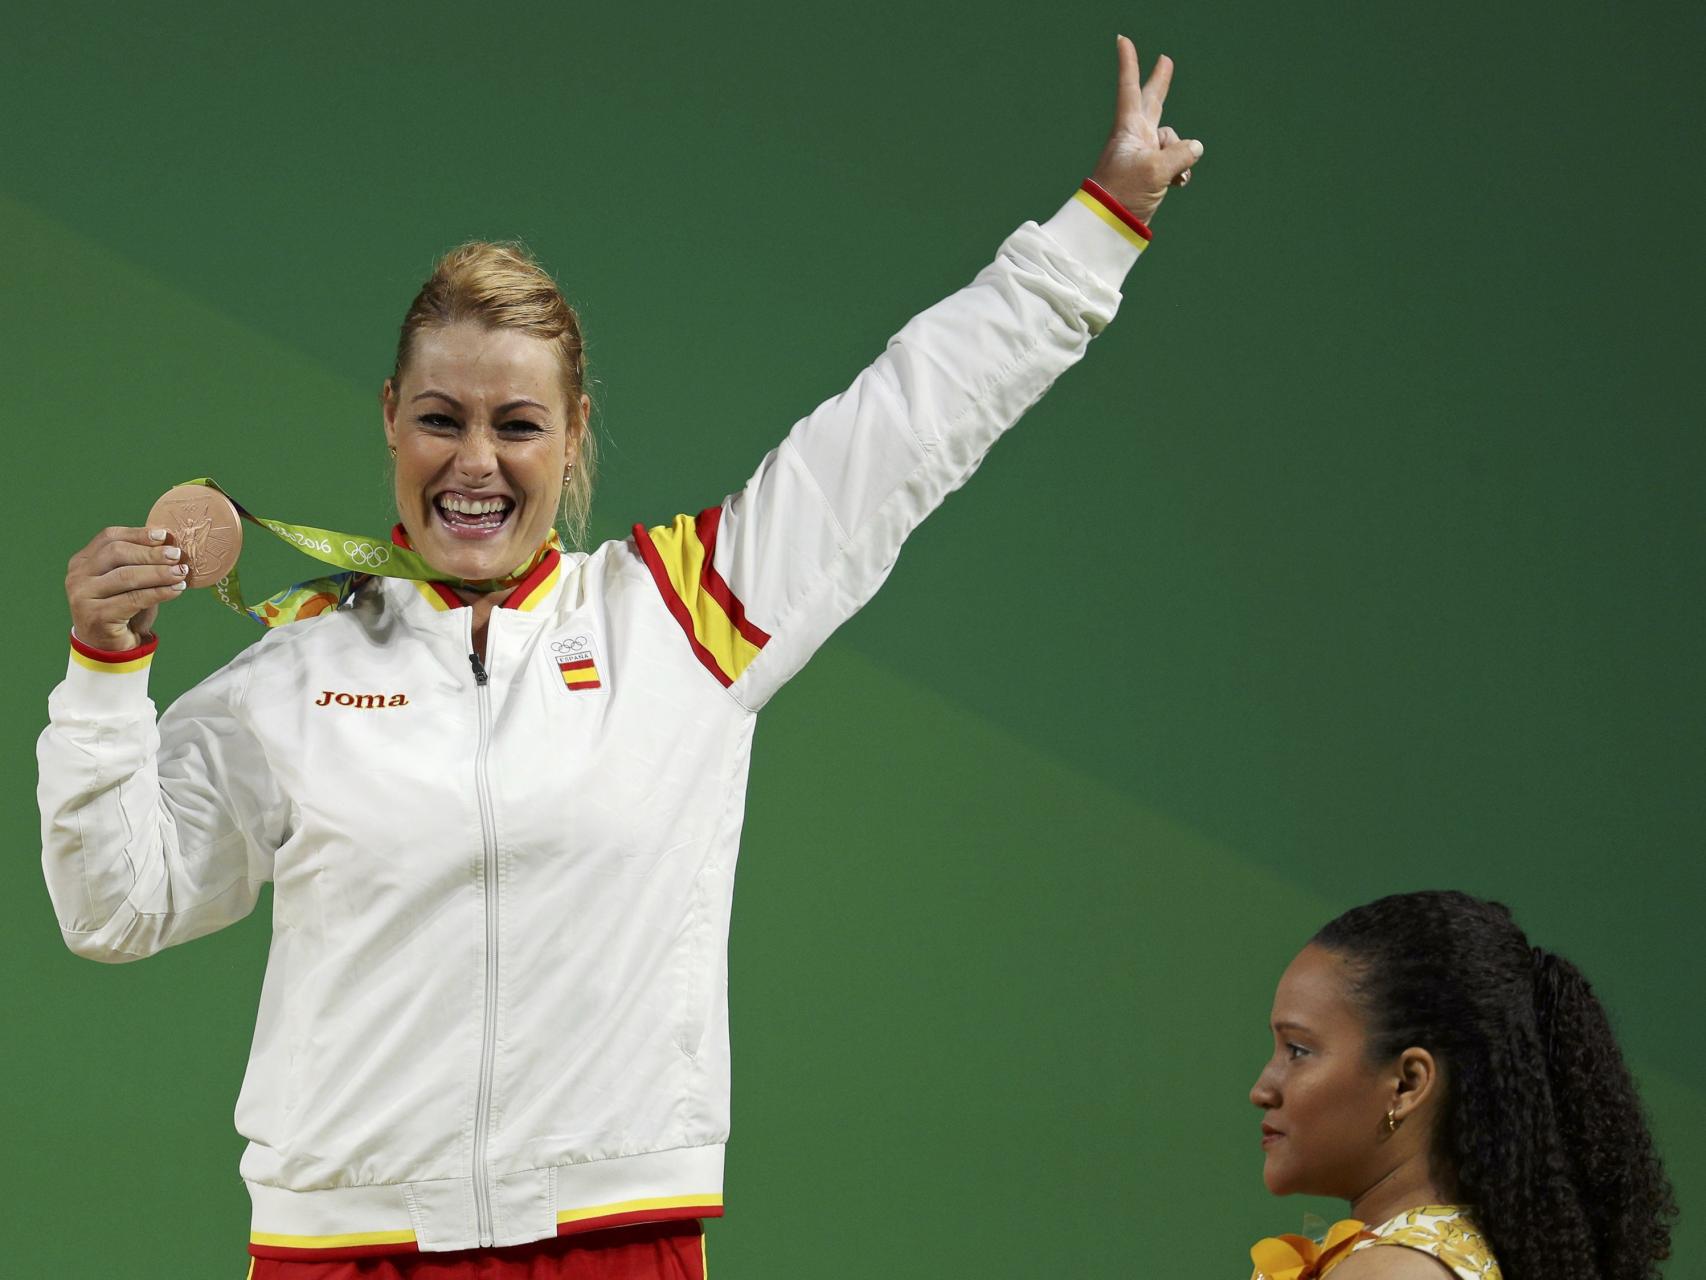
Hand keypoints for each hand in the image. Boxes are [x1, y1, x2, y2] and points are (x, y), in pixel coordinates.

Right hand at [65, 526, 188, 650]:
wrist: (110, 647)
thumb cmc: (123, 609)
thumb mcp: (130, 581)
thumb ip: (141, 563)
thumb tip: (171, 545)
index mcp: (83, 561)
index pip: (109, 538)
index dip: (138, 534)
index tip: (164, 535)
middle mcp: (77, 576)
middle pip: (116, 553)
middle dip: (151, 553)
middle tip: (177, 555)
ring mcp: (82, 596)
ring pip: (126, 576)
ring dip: (158, 572)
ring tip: (181, 572)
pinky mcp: (95, 615)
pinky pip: (133, 599)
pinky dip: (159, 592)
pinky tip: (175, 590)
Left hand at [1090, 35, 1203, 224]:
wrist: (1109, 225)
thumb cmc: (1124, 193)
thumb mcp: (1156, 170)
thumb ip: (1180, 153)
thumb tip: (1196, 147)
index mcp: (1129, 129)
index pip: (1130, 89)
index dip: (1129, 64)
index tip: (1121, 40)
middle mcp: (1136, 137)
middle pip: (1153, 102)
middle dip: (1160, 83)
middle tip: (1165, 61)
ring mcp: (1144, 154)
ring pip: (1173, 141)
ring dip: (1180, 155)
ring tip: (1173, 176)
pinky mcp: (1150, 173)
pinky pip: (1175, 162)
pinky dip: (1180, 171)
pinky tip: (1177, 183)